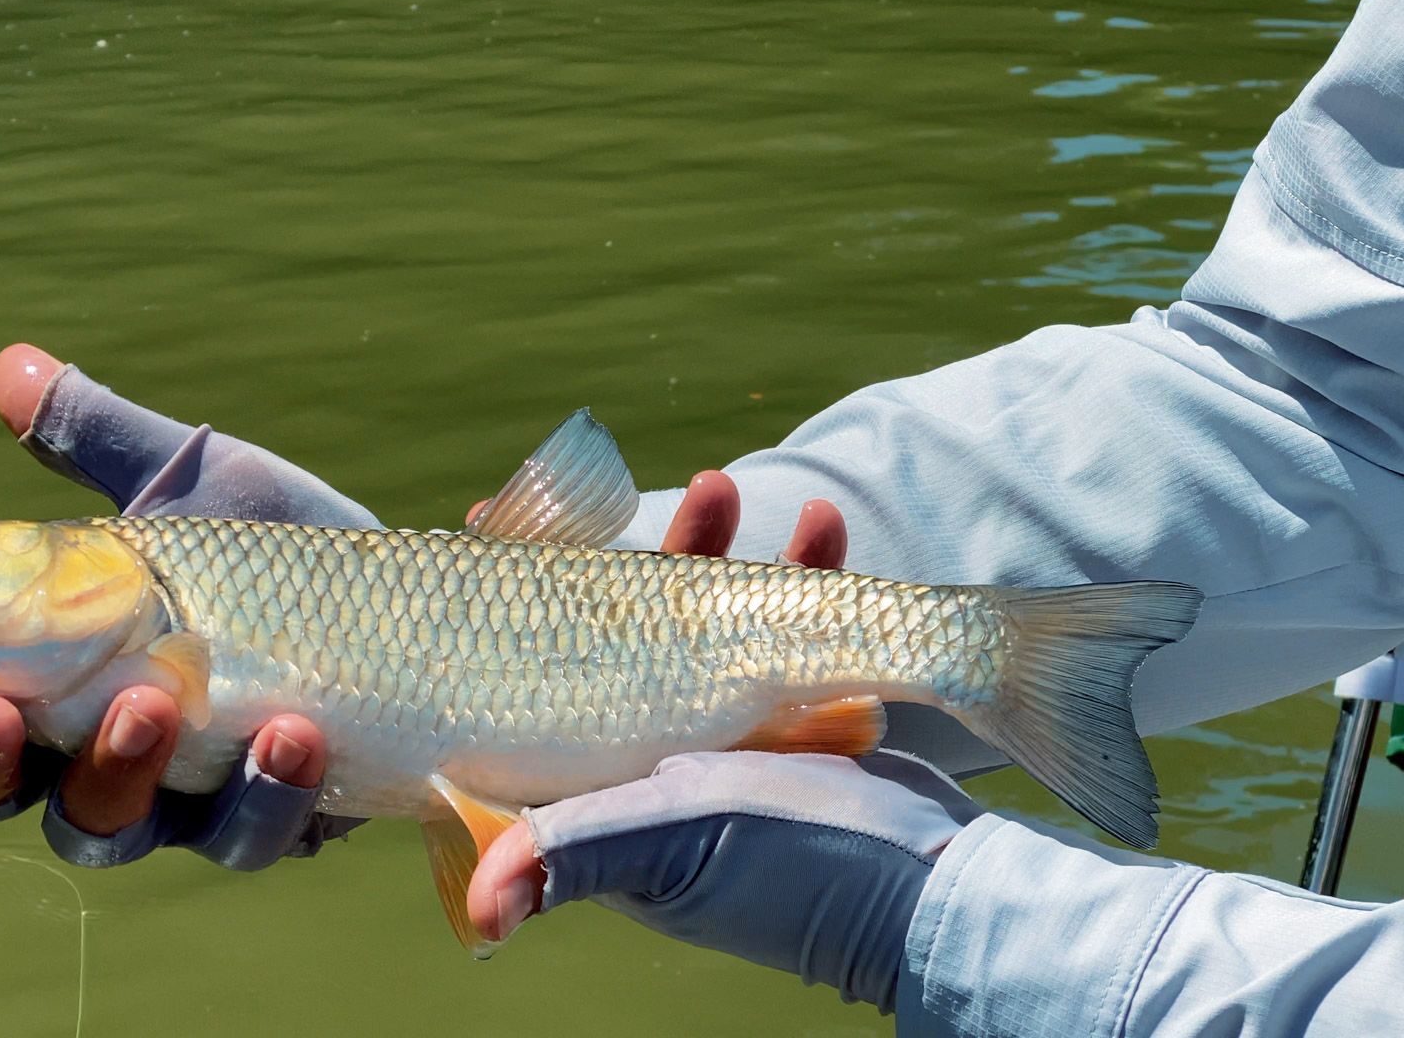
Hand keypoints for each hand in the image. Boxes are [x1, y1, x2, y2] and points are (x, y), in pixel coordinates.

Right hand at [0, 344, 365, 867]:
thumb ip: (100, 441)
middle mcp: (90, 743)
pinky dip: (260, 795)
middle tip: (3, 712)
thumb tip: (11, 365)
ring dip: (118, 775)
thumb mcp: (191, 480)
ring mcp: (177, 792)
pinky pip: (246, 838)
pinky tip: (292, 735)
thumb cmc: (284, 548)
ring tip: (155, 707)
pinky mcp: (267, 818)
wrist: (417, 604)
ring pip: (105, 826)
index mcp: (46, 664)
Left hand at [463, 480, 963, 1006]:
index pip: (536, 681)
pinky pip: (790, 636)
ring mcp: (736, 740)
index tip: (502, 522)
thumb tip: (480, 911)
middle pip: (635, 632)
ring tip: (745, 493)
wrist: (923, 896)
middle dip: (663, 555)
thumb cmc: (786, 875)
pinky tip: (822, 526)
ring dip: (733, 553)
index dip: (518, 604)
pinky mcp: (803, 729)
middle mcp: (660, 756)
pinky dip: (805, 578)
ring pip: (716, 622)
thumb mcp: (664, 846)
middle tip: (706, 491)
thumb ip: (574, 849)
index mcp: (606, 781)